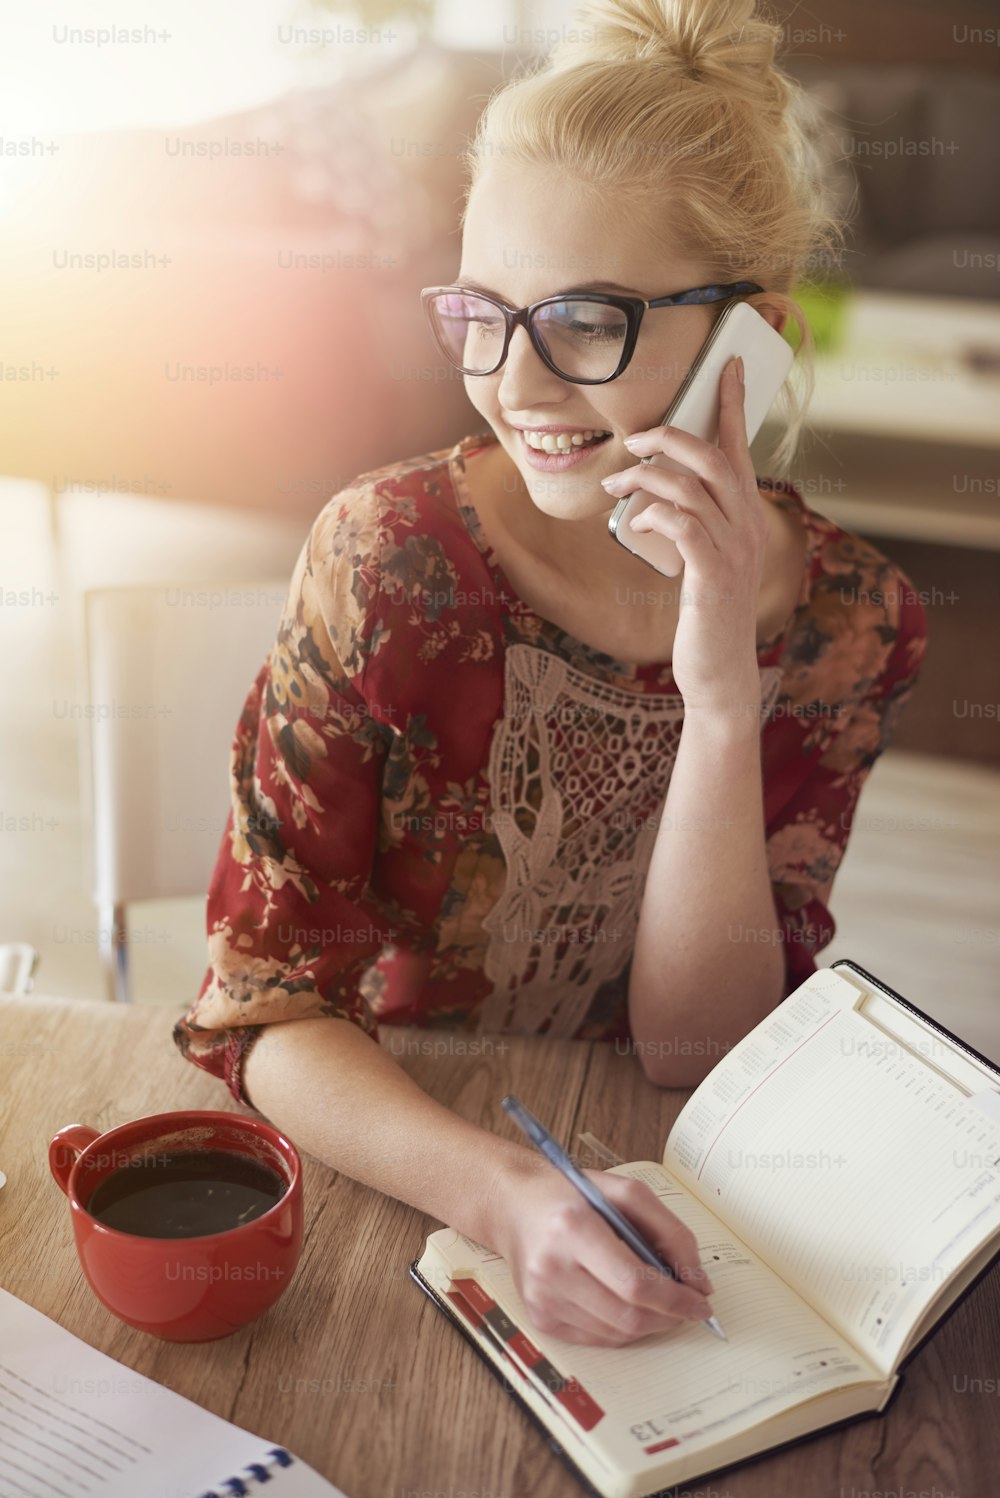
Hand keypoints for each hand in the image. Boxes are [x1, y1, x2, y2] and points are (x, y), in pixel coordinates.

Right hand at [484, 1155, 716, 1347]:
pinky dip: (624, 1327)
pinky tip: (629, 1305)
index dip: (675, 1300)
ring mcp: (542, 1298)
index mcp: (572, 1228)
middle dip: (669, 1317)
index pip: (634, 1283)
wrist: (514, 1206)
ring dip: (650, 1323)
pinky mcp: (540, 1317)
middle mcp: (551, 1267)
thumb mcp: (625, 1193)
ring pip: (616, 1333)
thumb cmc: (571, 1195)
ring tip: (661, 1301)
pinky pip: (597, 1338)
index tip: (701, 1302)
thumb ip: (669, 1230)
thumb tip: (698, 1281)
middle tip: (688, 1306)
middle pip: (628, 1316)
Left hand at [601, 357, 767, 715]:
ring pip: (693, 489)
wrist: (720, 672)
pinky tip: (637, 525)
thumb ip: (692, 525)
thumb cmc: (707, 615)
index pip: (741, 450)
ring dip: (647, 479)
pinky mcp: (712, 577)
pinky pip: (683, 527)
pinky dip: (655, 516)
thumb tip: (656, 495)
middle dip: (672, 437)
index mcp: (747, 518)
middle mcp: (748, 528)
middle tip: (633, 440)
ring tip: (615, 487)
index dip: (734, 405)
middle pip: (716, 459)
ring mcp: (734, 552)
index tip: (726, 366)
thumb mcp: (703, 562)